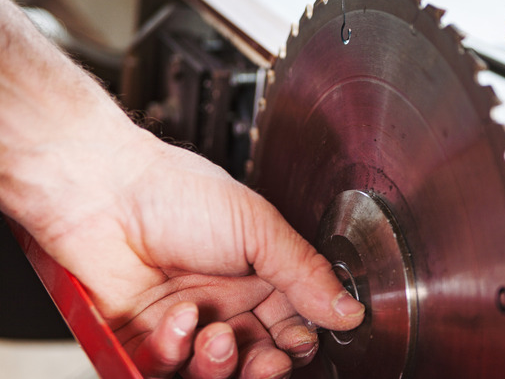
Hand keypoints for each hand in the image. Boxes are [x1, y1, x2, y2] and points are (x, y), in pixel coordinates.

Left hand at [0, 0, 363, 377]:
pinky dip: (174, 352)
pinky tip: (178, 321)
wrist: (106, 192)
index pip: (292, 325)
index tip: (300, 342)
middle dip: (265, 367)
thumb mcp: (260, 229)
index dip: (298, 343)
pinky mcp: (143, 339)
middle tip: (267, 359)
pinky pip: (164, 369)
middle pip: (256, 359)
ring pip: (214, 374)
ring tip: (217, 338)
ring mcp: (184, 324)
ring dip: (220, 365)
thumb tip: (349, 309)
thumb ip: (307, 273)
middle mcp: (225, 303)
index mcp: (259, 276)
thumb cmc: (179, 194)